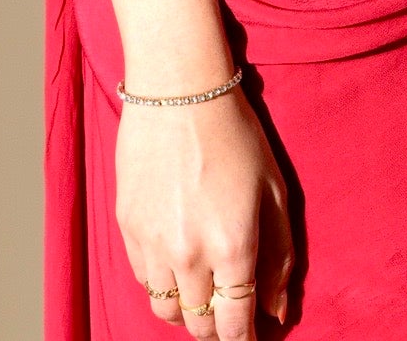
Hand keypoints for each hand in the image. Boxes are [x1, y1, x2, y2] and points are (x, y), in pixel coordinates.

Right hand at [116, 88, 293, 333]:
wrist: (179, 91)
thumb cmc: (235, 134)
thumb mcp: (274, 190)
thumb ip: (279, 256)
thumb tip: (278, 312)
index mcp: (234, 246)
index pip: (236, 324)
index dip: (245, 339)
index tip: (252, 336)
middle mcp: (190, 254)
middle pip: (199, 327)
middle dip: (217, 328)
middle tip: (230, 312)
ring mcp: (153, 244)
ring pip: (166, 312)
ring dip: (187, 311)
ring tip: (203, 290)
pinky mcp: (127, 228)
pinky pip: (144, 280)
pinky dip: (162, 283)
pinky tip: (178, 261)